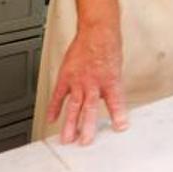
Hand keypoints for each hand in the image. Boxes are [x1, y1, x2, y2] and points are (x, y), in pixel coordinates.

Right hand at [47, 22, 127, 145]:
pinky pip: (58, 95)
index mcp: (110, 80)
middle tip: (85, 141)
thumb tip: (107, 101)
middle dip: (87, 127)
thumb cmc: (108, 47)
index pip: (116, 102)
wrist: (97, 30)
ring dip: (70, 123)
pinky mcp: (66, 76)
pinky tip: (52, 119)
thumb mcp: (117, 68)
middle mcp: (94, 82)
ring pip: (73, 106)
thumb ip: (111, 87)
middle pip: (90, 108)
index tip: (120, 128)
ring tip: (68, 138)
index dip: (119, 115)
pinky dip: (54, 108)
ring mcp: (78, 80)